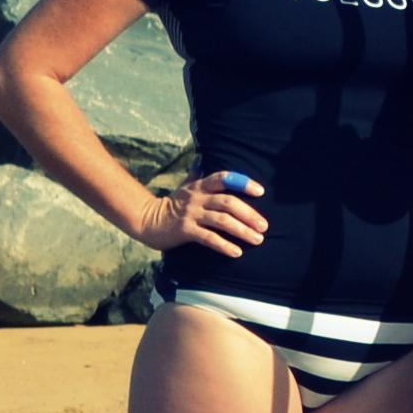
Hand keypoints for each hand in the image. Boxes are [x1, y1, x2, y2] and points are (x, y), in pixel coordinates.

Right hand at [140, 170, 265, 258]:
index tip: (260, 192)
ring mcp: (191, 214)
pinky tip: (237, 252)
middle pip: (228, 203)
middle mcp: (197, 198)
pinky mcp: (185, 231)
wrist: (148, 221)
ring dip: (242, 231)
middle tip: (264, 226)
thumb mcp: (185, 187)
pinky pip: (208, 238)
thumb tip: (200, 159)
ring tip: (258, 240)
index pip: (223, 179)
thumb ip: (196, 175)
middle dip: (249, 214)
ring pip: (221, 221)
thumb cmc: (173, 204)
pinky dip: (224, 245)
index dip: (242, 183)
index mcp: (200, 186)